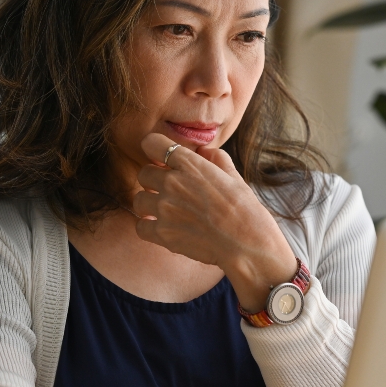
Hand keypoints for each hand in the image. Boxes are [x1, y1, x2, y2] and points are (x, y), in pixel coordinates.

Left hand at [132, 133, 297, 310]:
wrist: (246, 243)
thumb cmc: (244, 209)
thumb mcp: (234, 176)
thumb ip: (216, 158)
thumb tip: (204, 151)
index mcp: (190, 164)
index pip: (152, 143)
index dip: (155, 149)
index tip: (161, 159)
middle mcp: (172, 183)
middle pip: (143, 173)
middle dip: (153, 180)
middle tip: (167, 190)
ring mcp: (165, 208)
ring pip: (138, 199)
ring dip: (149, 204)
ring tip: (165, 211)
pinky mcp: (162, 233)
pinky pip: (140, 226)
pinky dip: (148, 227)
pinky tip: (163, 228)